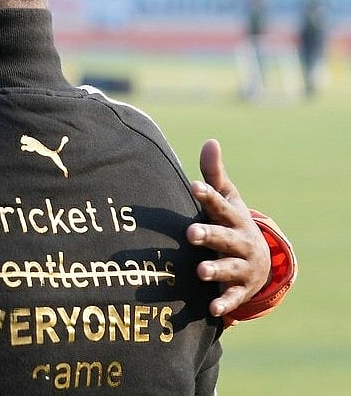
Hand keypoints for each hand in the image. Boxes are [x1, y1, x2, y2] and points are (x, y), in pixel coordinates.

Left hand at [187, 139, 270, 317]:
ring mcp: (241, 267)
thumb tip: (209, 141)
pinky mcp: (240, 289)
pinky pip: (232, 298)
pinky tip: (213, 309)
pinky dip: (224, 304)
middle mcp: (240, 242)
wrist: (260, 262)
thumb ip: (214, 175)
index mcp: (233, 218)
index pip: (220, 205)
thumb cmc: (231, 224)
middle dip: (208, 235)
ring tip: (200, 271)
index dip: (208, 195)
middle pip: (223, 237)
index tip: (194, 186)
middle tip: (190, 234)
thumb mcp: (227, 201)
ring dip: (215, 270)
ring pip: (228, 268)